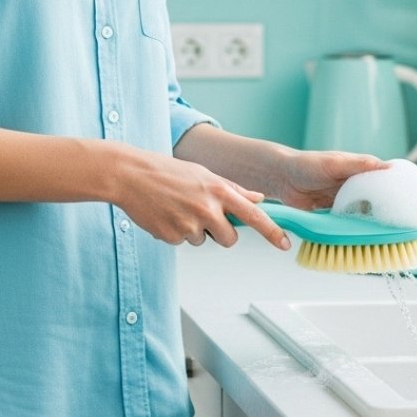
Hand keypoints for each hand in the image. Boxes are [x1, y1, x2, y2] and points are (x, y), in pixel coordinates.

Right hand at [112, 149, 290, 251]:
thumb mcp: (204, 174)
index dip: (272, 231)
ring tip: (177, 208)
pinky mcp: (172, 237)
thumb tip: (257, 198)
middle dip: (220, 233)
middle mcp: (207, 208)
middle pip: (229, 238)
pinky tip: (165, 214)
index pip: (253, 215)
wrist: (132, 175)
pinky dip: (176, 232)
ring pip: (203, 240)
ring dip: (194, 230)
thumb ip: (233, 189)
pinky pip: (182, 242)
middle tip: (201, 214)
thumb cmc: (168, 171)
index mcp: (218, 190)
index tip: (285, 244)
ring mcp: (189, 224)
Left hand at [274, 150, 416, 228]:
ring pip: (378, 219)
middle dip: (410, 216)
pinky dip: (370, 237)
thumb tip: (388, 166)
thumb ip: (359, 165)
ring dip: (393, 230)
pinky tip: (379, 247)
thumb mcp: (335, 162)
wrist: (281, 178)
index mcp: (365, 171)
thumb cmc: (307, 164)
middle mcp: (361, 188)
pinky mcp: (338, 217)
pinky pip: (358, 229)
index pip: (398, 182)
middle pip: (392, 203)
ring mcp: (351, 203)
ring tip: (408, 242)